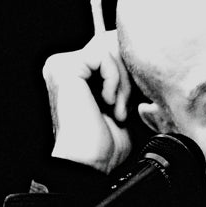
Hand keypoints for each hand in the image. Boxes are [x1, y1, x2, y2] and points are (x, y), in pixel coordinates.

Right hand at [42, 29, 132, 173]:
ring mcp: (61, 65)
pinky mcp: (65, 68)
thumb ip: (126, 76)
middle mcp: (64, 66)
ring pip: (109, 48)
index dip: (130, 71)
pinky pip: (102, 55)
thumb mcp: (122, 101)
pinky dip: (113, 80)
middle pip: (111, 43)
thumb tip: (144, 54)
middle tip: (123, 107)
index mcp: (75, 73)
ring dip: (122, 82)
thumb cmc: (103, 144)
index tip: (130, 103)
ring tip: (117, 109)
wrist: (89, 164)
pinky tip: (107, 103)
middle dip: (127, 75)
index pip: (111, 48)